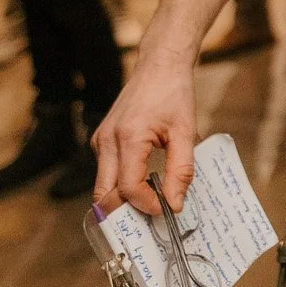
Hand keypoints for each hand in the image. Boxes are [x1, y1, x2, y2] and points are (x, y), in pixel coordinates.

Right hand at [92, 58, 196, 215]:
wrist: (159, 66)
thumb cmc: (173, 94)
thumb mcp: (185, 131)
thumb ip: (181, 170)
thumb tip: (175, 203)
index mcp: (128, 138)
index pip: (128, 188)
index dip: (146, 205)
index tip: (166, 210)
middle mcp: (107, 141)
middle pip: (104, 194)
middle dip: (125, 212)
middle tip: (150, 220)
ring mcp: (100, 140)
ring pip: (103, 186)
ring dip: (123, 200)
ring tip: (150, 204)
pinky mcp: (101, 140)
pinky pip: (106, 173)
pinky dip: (120, 185)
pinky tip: (143, 185)